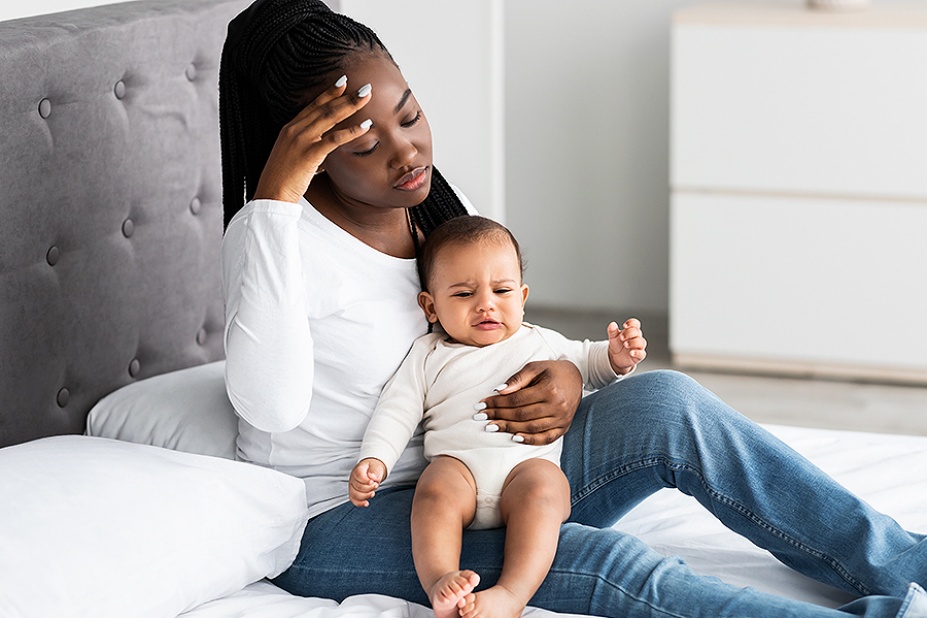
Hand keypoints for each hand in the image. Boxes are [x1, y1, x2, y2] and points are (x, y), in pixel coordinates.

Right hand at [253, 77, 372, 203]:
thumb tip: (324, 149)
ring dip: (350, 105)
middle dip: (345, 95)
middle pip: (323, 107)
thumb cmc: (282, 181)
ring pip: (329, 117)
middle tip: (364, 87)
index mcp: (290, 129)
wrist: (271, 195)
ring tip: (367, 97)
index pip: (312, 106)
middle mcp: (294, 130)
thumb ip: (309, 149)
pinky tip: (365, 126)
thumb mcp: (293, 158)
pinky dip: (351, 131)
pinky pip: (334, 139)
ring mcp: (301, 140)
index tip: (342, 83)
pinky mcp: (309, 154)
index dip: (328, 93)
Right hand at [349, 458, 385, 506]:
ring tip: (373, 493)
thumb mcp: (376, 466)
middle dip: (369, 488)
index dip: (365, 480)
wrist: (371, 471)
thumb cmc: (372, 468)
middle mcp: (353, 478)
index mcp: (358, 469)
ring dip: (365, 496)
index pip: (358, 475)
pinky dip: (360, 503)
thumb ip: (375, 470)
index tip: (372, 482)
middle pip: (357, 486)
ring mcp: (352, 486)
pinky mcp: (353, 493)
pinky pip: (353, 500)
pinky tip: (366, 503)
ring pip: (354, 494)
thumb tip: (372, 477)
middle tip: (376, 485)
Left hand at [476, 360, 582, 445]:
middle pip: (522, 415)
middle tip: (481, 417)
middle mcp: (557, 406)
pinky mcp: (564, 427)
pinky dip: (530, 440)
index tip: (482, 404)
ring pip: (531, 427)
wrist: (576, 377)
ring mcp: (562, 419)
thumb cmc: (552, 371)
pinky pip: (546, 438)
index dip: (497, 403)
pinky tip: (514, 438)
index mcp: (549, 389)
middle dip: (499, 416)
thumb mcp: (535, 367)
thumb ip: (518, 379)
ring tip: (492, 427)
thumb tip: (498, 391)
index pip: (517, 400)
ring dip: (509, 428)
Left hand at [607, 318, 646, 374]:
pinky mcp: (639, 355)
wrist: (615, 357)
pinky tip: (631, 353)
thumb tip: (612, 324)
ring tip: (625, 344)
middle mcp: (637, 337)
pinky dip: (637, 353)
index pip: (635, 323)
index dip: (631, 323)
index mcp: (631, 330)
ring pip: (641, 342)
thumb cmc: (617, 344)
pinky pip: (641, 353)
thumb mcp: (613, 337)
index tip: (624, 326)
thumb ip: (612, 331)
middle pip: (637, 331)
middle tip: (621, 337)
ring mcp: (639, 346)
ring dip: (633, 342)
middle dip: (629, 333)